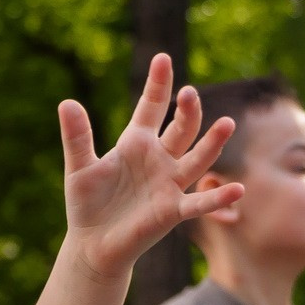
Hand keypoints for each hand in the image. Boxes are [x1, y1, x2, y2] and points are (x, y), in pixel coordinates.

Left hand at [58, 53, 243, 279]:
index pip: (151, 107)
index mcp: (136, 143)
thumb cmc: (87, 205)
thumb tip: (66, 102)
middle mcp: (159, 159)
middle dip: (187, 111)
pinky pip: (199, 203)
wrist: (92, 245)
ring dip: (212, 143)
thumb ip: (77, 137)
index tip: (162, 59)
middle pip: (181, 128)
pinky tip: (237, 190)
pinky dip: (218, 197)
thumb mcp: (79, 167)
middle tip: (189, 93)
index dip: (158, 84)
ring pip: (197, 158)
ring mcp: (169, 184)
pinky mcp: (173, 211)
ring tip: (227, 124)